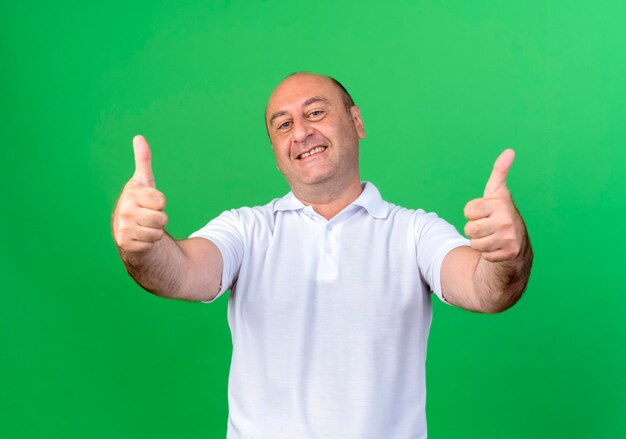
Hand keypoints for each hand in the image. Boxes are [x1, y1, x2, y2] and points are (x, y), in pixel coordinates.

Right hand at [112, 135, 167, 253]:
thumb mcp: (144, 182)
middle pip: (162, 218)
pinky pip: (151, 244)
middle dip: (160, 219)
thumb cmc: (139, 203)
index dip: (160, 202)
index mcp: (131, 193)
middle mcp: (124, 210)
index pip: (161, 200)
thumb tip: (139, 137)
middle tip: (148, 216)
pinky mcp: (125, 244)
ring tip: (144, 226)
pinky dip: (149, 243)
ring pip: (158, 232)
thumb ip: (143, 160)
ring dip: (155, 231)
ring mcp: (123, 228)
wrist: (128, 230)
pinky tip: (140, 238)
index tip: (150, 202)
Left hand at [463, 149, 524, 262]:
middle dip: (475, 229)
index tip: (485, 212)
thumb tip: (509, 151)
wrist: (517, 242)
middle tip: (488, 227)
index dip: (473, 213)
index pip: (468, 210)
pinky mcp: (509, 253)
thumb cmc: (501, 213)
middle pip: (469, 228)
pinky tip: (497, 248)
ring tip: (492, 237)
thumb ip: (499, 172)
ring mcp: (509, 237)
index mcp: (501, 203)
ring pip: (474, 243)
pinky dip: (488, 253)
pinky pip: (484, 255)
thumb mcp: (498, 192)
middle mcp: (507, 219)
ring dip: (480, 242)